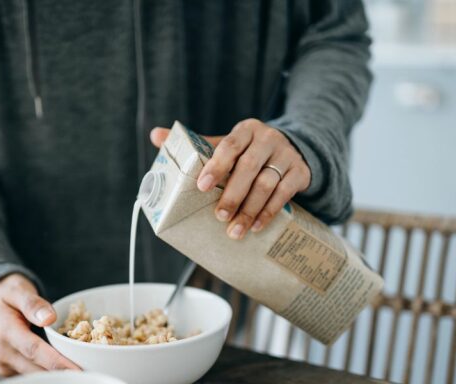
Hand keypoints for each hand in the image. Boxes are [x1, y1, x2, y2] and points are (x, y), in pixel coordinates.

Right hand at [0, 274, 79, 375]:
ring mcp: (5, 363)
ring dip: (57, 374)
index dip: (56, 362)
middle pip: (37, 369)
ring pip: (35, 375)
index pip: (33, 350)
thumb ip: (32, 303)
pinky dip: (49, 372)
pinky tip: (65, 368)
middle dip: (62, 373)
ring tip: (82, 372)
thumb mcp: (18, 289)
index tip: (77, 370)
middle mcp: (3, 352)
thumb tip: (49, 318)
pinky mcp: (9, 369)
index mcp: (6, 331)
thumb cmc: (6, 294)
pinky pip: (32, 373)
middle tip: (89, 374)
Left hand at [150, 119, 310, 238]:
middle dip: (232, 194)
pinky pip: (284, 194)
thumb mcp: (226, 143)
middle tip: (218, 216)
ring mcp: (286, 155)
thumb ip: (196, 143)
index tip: (201, 186)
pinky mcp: (300, 172)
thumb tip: (155, 135)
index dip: (216, 166)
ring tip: (234, 230)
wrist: (291, 149)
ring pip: (267, 184)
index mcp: (246, 130)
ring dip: (250, 210)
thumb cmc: (249, 150)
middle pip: (248, 168)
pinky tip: (257, 227)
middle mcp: (268, 139)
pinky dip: (269, 212)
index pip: (229, 145)